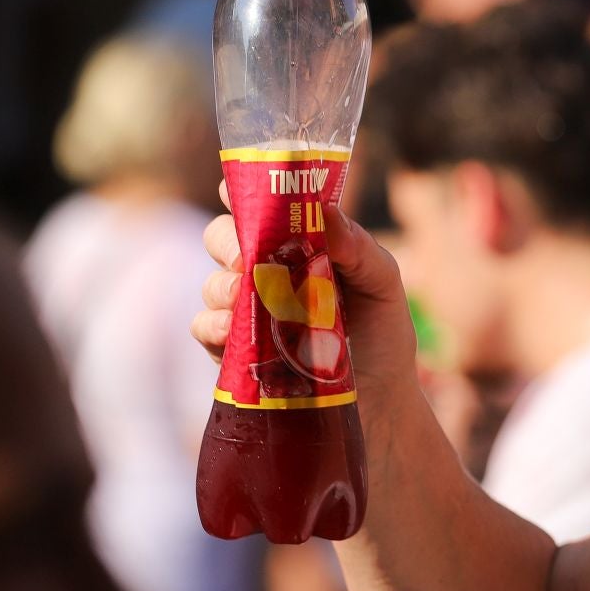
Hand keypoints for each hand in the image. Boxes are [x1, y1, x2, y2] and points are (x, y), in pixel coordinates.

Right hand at [191, 181, 418, 396]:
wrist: (381, 401)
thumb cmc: (383, 334)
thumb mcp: (384, 285)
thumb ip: (360, 248)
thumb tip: (326, 214)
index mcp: (299, 246)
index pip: (261, 207)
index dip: (244, 191)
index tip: (235, 189)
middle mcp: (267, 272)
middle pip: (224, 238)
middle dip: (227, 241)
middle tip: (246, 257)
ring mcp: (248, 311)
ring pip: (212, 283)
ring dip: (221, 286)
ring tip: (243, 299)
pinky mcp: (236, 351)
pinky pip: (206, 328)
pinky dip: (214, 325)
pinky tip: (232, 329)